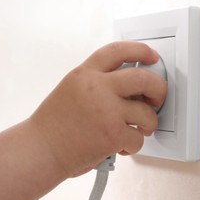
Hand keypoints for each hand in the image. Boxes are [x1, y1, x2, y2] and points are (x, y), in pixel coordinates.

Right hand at [30, 41, 166, 176]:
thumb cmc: (53, 125)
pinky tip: (124, 146)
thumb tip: (131, 89)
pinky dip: (135, 145)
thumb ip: (98, 83)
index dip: (140, 50)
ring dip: (149, 123)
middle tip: (157, 98)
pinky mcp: (113, 134)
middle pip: (144, 78)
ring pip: (147, 112)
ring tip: (142, 129)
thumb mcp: (72, 90)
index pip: (118, 51)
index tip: (152, 56)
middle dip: (159, 88)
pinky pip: (139, 137)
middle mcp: (97, 87)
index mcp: (85, 74)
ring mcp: (107, 110)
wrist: (41, 150)